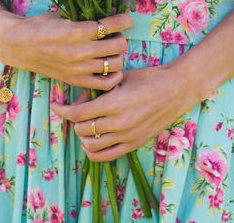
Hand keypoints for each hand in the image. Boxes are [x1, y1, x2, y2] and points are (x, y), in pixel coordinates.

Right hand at [0, 11, 131, 90]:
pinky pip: (106, 84)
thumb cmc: (41, 26)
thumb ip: (87, 16)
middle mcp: (80, 52)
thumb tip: (113, 13)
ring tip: (111, 50)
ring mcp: (79, 69)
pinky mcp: (76, 81)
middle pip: (119, 45)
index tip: (125, 19)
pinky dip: (113, 76)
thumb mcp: (63, 15)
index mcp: (77, 31)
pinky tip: (109, 67)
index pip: (112, 25)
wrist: (19, 46)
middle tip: (115, 35)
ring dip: (118, 56)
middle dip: (121, 37)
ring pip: (116, 64)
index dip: (124, 21)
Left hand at [50, 66, 194, 161]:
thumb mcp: (120, 77)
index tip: (56, 105)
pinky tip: (92, 139)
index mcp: (114, 103)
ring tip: (84, 124)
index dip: (62, 110)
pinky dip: (93, 150)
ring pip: (90, 145)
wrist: (177, 89)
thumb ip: (98, 89)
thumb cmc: (148, 78)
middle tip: (77, 110)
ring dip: (82, 136)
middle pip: (81, 130)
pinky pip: (105, 155)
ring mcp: (127, 136)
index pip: (77, 113)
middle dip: (73, 120)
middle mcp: (119, 123)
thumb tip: (80, 99)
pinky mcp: (134, 144)